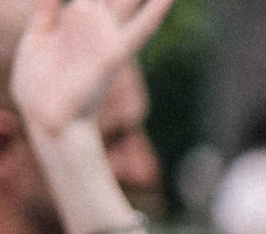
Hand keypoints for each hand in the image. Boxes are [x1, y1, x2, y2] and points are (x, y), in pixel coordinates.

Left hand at [7, 0, 173, 141]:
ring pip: (125, 1)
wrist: (45, 118)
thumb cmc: (40, 85)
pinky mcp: (111, 54)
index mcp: (82, 23)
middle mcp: (100, 28)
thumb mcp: (38, 37)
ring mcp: (107, 39)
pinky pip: (138, 29)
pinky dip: (155, 12)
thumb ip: (48, 12)